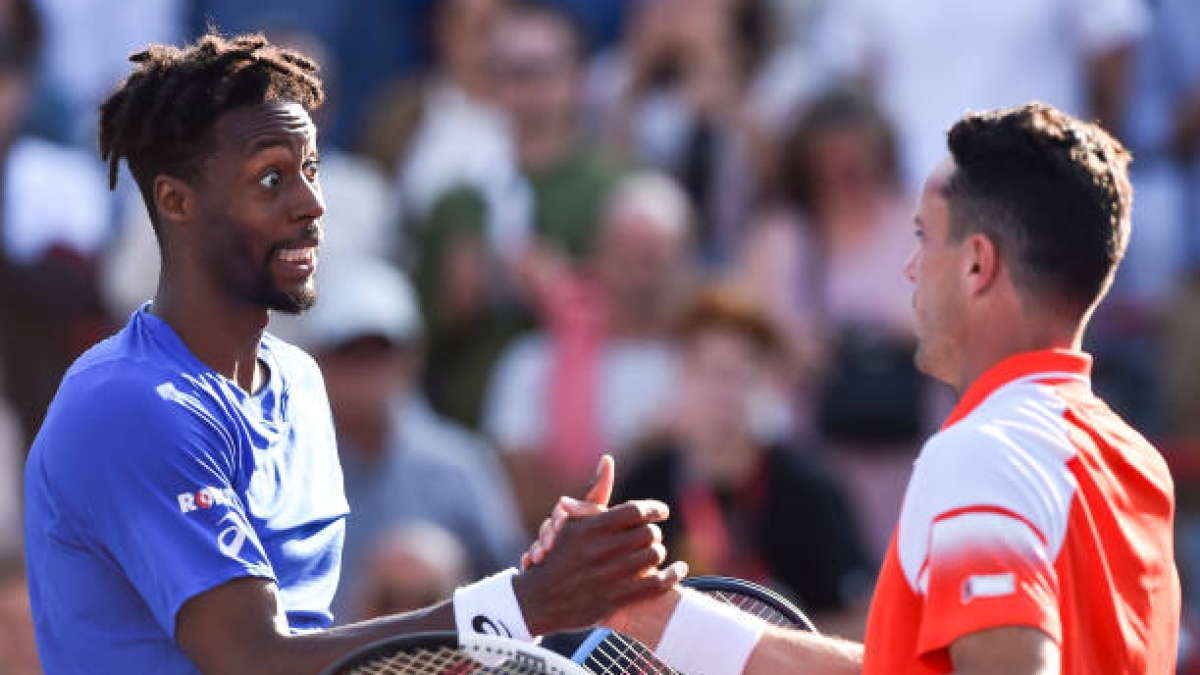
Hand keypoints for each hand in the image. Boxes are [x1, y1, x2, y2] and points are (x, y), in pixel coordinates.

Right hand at [513, 455, 687, 633]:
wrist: (537, 600)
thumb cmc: (556, 555)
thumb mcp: (570, 522)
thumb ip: (594, 493)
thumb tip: (608, 459)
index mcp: (590, 528)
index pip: (634, 511)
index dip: (653, 509)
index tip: (662, 511)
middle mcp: (599, 551)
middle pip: (647, 534)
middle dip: (653, 533)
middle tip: (654, 534)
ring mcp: (607, 577)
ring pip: (652, 557)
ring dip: (659, 554)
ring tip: (658, 553)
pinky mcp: (614, 600)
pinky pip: (655, 586)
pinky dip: (672, 576)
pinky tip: (678, 570)